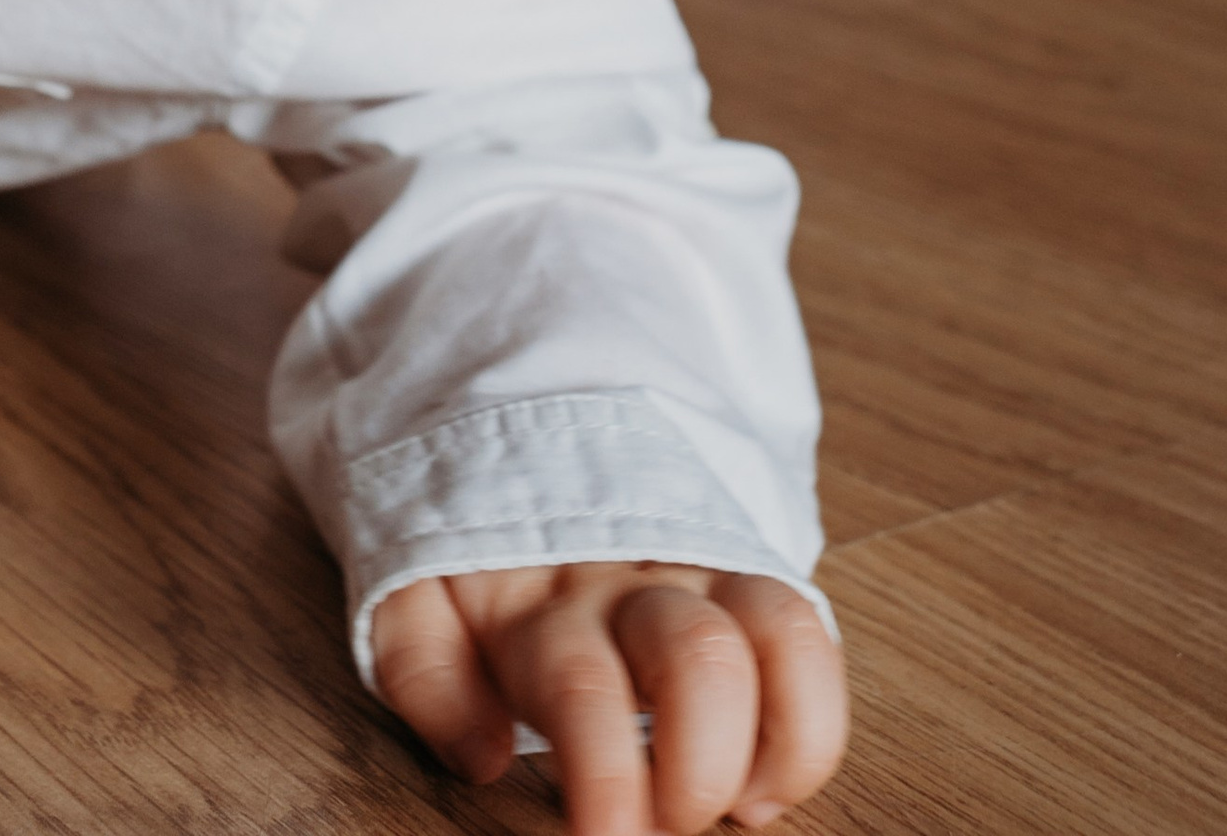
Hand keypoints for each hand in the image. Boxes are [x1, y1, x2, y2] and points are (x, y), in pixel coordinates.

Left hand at [371, 560, 845, 832]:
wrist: (515, 429)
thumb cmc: (470, 554)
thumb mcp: (414, 597)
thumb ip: (425, 669)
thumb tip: (481, 757)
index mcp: (541, 600)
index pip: (583, 686)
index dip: (606, 778)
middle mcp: (631, 581)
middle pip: (699, 659)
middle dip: (700, 772)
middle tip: (664, 825)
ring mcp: (699, 568)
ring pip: (775, 631)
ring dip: (776, 742)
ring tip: (741, 806)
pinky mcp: (747, 573)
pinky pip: (808, 628)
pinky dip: (812, 719)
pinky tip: (771, 778)